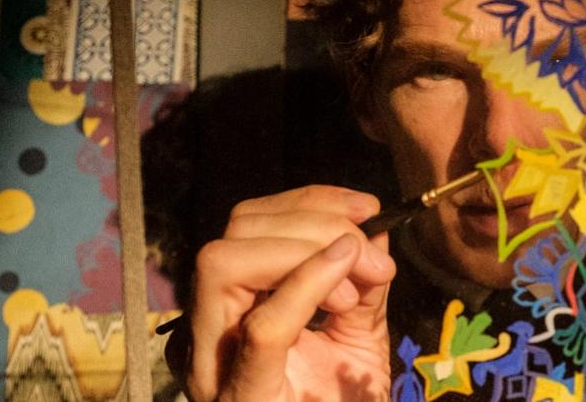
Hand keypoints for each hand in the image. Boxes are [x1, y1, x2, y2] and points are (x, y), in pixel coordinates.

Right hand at [185, 186, 395, 400]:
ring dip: (306, 252)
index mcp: (237, 312)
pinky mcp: (241, 398)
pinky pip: (263, 328)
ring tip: (360, 285)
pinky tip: (349, 284)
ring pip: (223, 263)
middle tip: (371, 255)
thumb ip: (360, 288)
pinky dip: (306, 287)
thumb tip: (370, 235)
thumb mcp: (357, 341)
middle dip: (312, 224)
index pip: (248, 226)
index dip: (307, 203)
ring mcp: (217, 368)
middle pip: (234, 235)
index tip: (368, 210)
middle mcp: (214, 334)